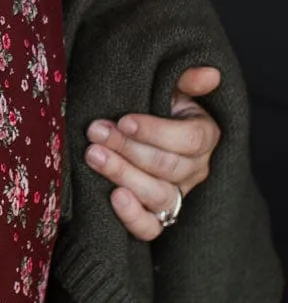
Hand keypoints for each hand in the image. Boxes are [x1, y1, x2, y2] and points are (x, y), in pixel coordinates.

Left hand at [83, 64, 221, 241]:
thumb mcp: (169, 86)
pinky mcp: (157, 216)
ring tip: (93, 156)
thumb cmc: (153, 103)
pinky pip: (150, 228)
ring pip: (158, 196)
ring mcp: (177, 195)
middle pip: (168, 167)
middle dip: (128, 148)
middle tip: (95, 132)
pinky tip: (113, 197)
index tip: (124, 120)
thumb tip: (209, 74)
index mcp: (204, 136)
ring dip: (123, 175)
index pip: (188, 141)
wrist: (135, 128)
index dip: (155, 132)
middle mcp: (195, 169)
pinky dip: (132, 217)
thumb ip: (186, 79)